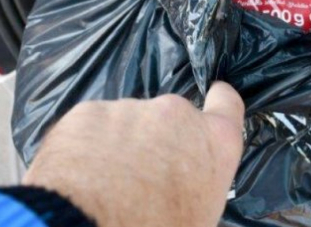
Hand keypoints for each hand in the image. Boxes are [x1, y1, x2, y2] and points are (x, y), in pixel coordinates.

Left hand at [23, 82, 244, 226]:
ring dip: (121, 143)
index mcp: (213, 142)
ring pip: (128, 122)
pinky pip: (93, 126)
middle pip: (170, 118)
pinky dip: (88, 144)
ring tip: (108, 182)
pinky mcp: (89, 112)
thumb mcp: (199, 213)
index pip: (227, 103)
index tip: (215, 97)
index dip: (220, 100)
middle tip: (143, 175)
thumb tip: (185, 181)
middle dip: (158, 138)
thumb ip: (199, 177)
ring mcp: (130, 108)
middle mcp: (176, 114)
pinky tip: (83, 175)